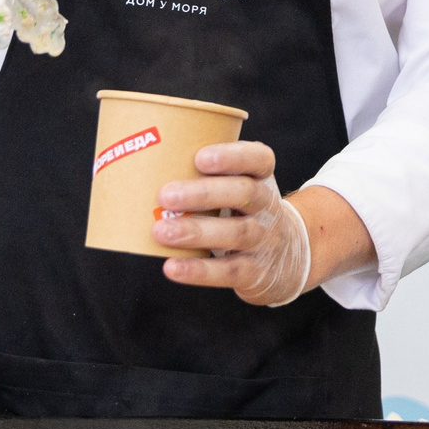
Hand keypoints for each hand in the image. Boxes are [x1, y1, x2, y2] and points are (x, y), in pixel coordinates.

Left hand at [154, 141, 310, 306]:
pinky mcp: (254, 271)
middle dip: (204, 193)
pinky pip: (227, 271)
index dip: (233, 156)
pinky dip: (199, 271)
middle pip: (244, 193)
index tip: (200, 157)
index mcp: (262, 179)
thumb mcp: (240, 189)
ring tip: (161, 231)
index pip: (259, 159)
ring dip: (196, 231)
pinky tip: (172, 267)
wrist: (289, 259)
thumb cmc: (245, 213)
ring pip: (235, 233)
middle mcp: (267, 207)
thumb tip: (138, 165)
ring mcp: (263, 240)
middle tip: (165, 195)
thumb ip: (204, 177)